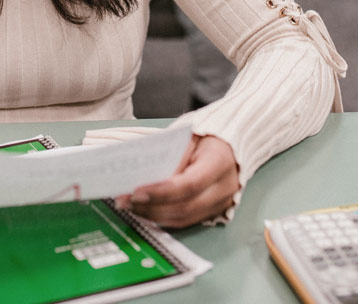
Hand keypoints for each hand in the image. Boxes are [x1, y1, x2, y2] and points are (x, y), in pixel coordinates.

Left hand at [116, 135, 239, 227]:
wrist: (232, 144)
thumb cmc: (207, 136)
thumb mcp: (189, 136)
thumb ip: (172, 155)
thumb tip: (148, 174)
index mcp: (220, 162)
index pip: (188, 184)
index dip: (160, 191)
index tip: (135, 191)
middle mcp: (225, 188)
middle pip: (185, 207)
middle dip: (151, 206)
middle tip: (125, 200)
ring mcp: (222, 203)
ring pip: (184, 219)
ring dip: (153, 215)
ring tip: (129, 205)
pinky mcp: (215, 211)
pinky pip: (188, 221)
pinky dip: (164, 218)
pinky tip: (146, 210)